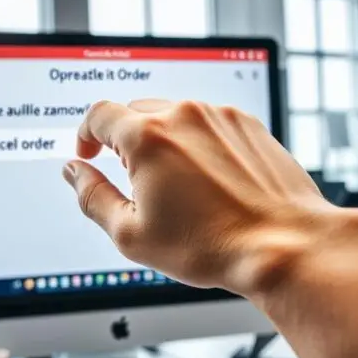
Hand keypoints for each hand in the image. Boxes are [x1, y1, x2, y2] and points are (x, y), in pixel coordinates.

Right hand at [62, 99, 338, 295]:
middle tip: (135, 181)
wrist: (283, 244)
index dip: (86, 134)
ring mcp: (220, 117)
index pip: (99, 114)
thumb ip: (92, 196)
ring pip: (176, 117)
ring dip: (165, 142)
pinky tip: (211, 183)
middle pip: (136, 112)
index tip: (90, 153)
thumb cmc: (211, 245)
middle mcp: (184, 115)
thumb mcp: (131, 234)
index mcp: (147, 138)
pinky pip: (210, 124)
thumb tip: (74, 172)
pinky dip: (200, 144)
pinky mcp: (249, 125)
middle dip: (126, 141)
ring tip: (180, 188)